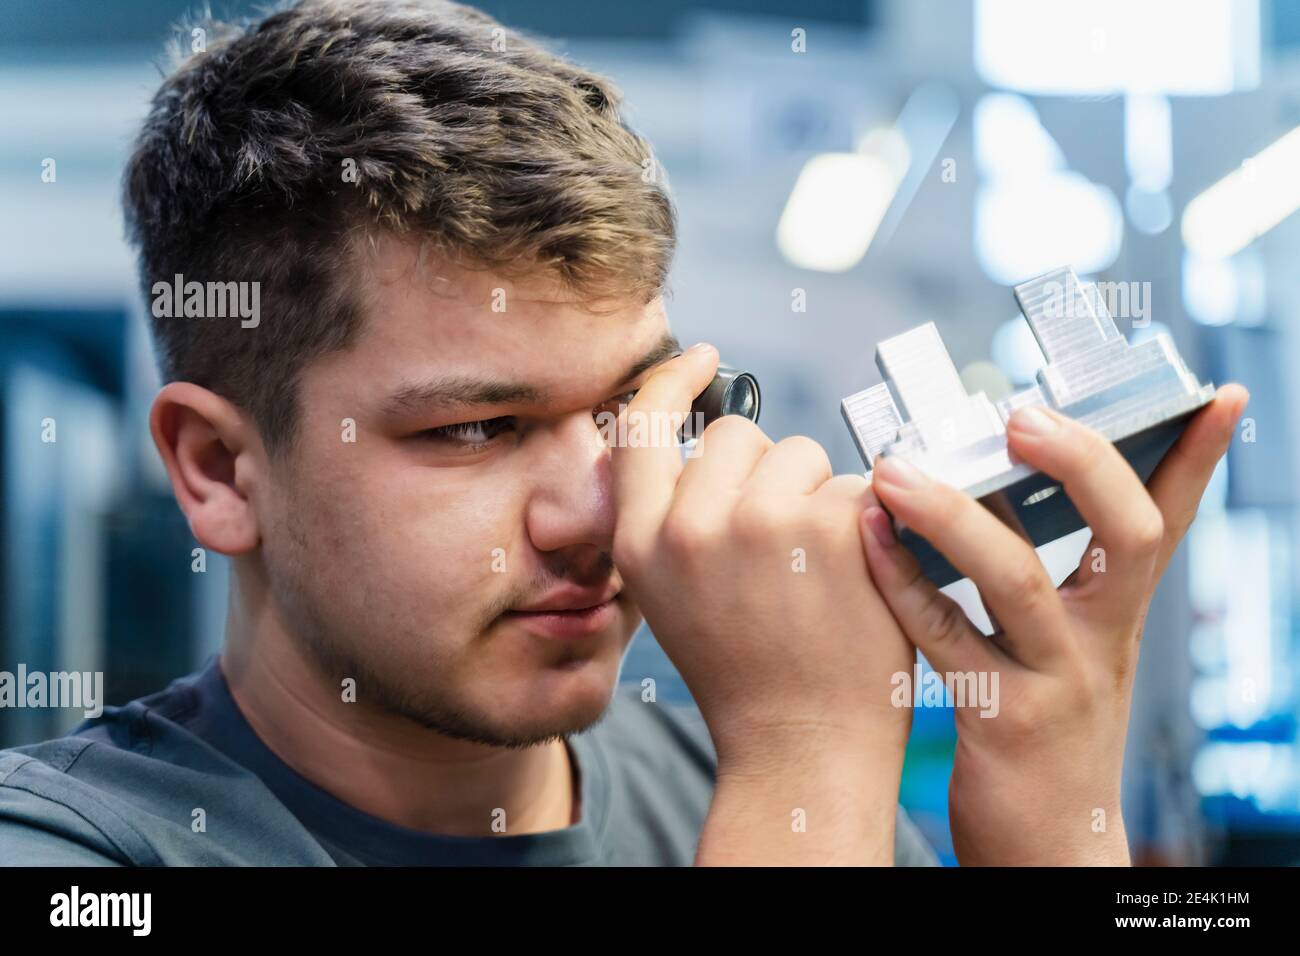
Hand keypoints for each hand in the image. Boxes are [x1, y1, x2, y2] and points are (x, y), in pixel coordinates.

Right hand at [610, 343, 914, 863]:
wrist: (803, 748)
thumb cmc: (747, 671)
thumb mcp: (671, 596)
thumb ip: (673, 519)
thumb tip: (708, 441)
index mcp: (639, 542)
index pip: (643, 425)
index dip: (672, 380)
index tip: (702, 358)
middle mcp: (690, 526)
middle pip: (742, 435)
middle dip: (769, 473)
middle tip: (782, 551)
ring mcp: (763, 524)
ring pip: (804, 455)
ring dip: (820, 498)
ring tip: (819, 576)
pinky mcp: (834, 529)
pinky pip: (860, 485)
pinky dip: (873, 524)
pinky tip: (861, 581)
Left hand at [859, 385, 1247, 865]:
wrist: (1046, 847)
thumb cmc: (1039, 734)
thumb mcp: (1066, 654)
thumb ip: (1046, 584)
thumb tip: (996, 496)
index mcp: (1117, 615)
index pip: (1168, 521)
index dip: (1197, 458)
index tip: (1219, 394)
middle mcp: (1103, 640)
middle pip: (1127, 536)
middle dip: (1083, 464)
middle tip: (1022, 414)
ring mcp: (1058, 681)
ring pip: (1020, 580)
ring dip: (952, 514)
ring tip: (895, 468)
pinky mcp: (1002, 720)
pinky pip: (945, 636)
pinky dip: (900, 580)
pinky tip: (865, 535)